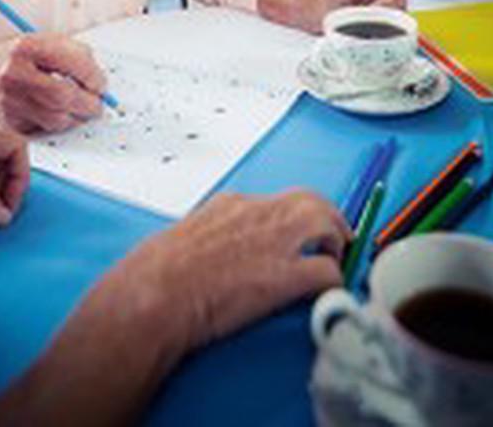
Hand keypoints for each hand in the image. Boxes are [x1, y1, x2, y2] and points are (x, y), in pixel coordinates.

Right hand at [0, 33, 106, 133]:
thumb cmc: (15, 56)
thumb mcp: (42, 41)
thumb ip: (73, 52)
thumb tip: (98, 77)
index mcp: (27, 47)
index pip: (69, 62)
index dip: (92, 76)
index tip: (101, 84)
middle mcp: (15, 74)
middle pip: (63, 96)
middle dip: (89, 103)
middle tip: (98, 104)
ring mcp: (9, 101)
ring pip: (56, 118)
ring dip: (76, 117)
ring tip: (81, 109)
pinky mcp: (9, 122)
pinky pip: (44, 129)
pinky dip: (59, 124)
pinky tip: (59, 113)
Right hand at [111, 189, 348, 350]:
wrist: (156, 292)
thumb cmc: (157, 272)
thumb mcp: (183, 237)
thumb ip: (205, 236)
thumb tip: (206, 252)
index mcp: (231, 204)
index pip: (274, 200)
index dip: (291, 217)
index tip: (296, 232)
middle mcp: (257, 213)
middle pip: (309, 199)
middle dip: (327, 217)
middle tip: (334, 239)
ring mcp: (273, 241)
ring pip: (326, 222)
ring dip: (335, 240)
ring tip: (336, 259)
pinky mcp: (284, 275)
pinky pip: (326, 271)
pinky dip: (334, 280)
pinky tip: (328, 293)